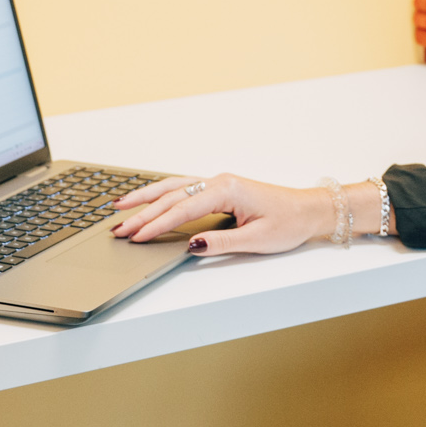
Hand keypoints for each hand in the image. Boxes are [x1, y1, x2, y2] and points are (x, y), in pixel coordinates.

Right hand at [110, 173, 331, 255]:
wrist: (308, 210)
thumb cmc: (288, 223)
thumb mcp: (257, 240)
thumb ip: (222, 242)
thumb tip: (191, 244)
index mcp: (228, 190)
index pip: (183, 209)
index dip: (156, 224)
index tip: (136, 236)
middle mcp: (219, 182)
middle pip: (172, 197)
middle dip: (142, 212)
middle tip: (117, 227)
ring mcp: (218, 183)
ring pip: (174, 187)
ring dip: (146, 197)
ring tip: (120, 207)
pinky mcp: (220, 189)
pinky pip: (183, 188)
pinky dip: (162, 193)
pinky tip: (148, 199)